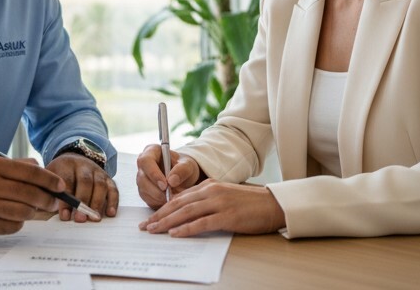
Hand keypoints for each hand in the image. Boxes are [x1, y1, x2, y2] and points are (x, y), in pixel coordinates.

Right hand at [0, 156, 62, 238]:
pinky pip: (11, 226)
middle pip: (29, 193)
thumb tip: (42, 170)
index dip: (49, 180)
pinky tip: (14, 218)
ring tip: (34, 210)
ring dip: (33, 212)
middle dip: (47, 199)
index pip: (30, 172)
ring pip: (22, 211)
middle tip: (54, 202)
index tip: (60, 186)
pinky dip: (18, 223)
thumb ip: (15, 166)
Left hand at [45, 153, 117, 221]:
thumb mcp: (49, 179)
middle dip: (83, 202)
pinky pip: (113, 189)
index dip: (66, 199)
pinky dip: (113, 201)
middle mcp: (83, 165)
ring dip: (97, 203)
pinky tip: (110, 213)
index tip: (65, 215)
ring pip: (100, 185)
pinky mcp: (107, 178)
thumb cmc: (58, 176)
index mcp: (66, 164)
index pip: (67, 180)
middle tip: (80, 219)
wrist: (72, 161)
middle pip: (85, 182)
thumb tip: (41, 208)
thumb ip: (46, 192)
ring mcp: (97, 171)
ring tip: (94, 218)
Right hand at [136, 143, 200, 208]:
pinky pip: (147, 199)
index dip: (153, 174)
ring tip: (172, 198)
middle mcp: (144, 165)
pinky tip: (168, 201)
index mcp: (152, 151)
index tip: (165, 185)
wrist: (185, 177)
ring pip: (143, 190)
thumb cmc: (185, 167)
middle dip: (155, 189)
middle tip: (169, 196)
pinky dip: (157, 202)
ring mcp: (142, 178)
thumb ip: (182, 170)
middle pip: (142, 178)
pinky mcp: (144, 191)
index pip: (146, 161)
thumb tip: (172, 180)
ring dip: (157, 197)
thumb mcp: (188, 166)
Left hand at [138, 180, 285, 236]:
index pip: (180, 197)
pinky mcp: (227, 216)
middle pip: (179, 204)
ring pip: (186, 212)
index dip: (163, 207)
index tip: (151, 218)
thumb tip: (187, 212)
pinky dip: (186, 229)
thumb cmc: (249, 203)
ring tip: (154, 230)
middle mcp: (211, 191)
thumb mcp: (224, 196)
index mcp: (209, 185)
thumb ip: (207, 200)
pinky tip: (175, 234)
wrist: (273, 204)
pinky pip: (201, 223)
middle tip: (146, 226)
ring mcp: (219, 203)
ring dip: (167, 222)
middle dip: (160, 215)